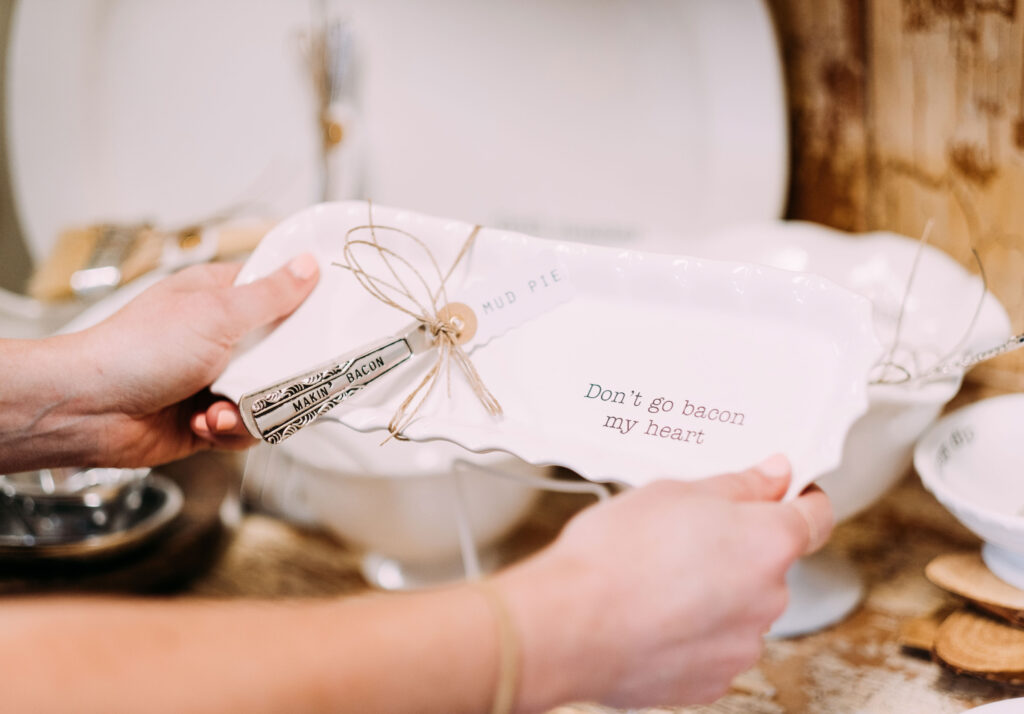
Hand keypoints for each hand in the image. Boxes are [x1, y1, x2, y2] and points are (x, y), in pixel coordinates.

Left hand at [64, 255, 318, 466]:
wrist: (88, 411)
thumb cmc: (136, 350)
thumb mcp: (216, 313)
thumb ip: (271, 295)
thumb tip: (308, 265)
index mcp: (220, 297)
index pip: (279, 293)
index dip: (306, 306)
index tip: (330, 320)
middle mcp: (220, 337)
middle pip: (284, 353)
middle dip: (279, 374)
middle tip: (276, 376)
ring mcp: (215, 378)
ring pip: (269, 396)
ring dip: (247, 408)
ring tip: (217, 408)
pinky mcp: (208, 418)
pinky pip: (247, 428)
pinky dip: (230, 431)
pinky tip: (203, 424)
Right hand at [495, 455, 832, 710]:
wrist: (570, 624)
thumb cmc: (615, 554)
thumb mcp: (675, 491)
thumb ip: (738, 485)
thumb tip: (773, 476)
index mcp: (769, 542)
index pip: (816, 516)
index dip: (801, 498)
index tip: (784, 493)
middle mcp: (769, 598)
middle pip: (770, 563)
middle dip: (737, 548)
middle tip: (684, 535)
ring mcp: (742, 645)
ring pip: (740, 607)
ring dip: (715, 593)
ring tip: (657, 579)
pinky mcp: (713, 681)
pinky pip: (714, 645)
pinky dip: (693, 632)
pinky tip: (653, 614)